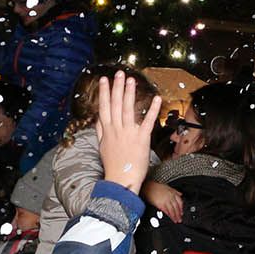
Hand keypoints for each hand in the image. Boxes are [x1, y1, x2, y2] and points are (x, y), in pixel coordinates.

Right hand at [97, 71, 160, 191]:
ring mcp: (128, 133)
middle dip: (116, 87)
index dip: (104, 92)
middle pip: (115, 104)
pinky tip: (156, 98)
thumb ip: (100, 131)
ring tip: (130, 79)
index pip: (104, 107)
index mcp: (107, 131)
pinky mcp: (141, 138)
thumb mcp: (102, 147)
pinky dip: (152, 109)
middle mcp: (116, 129)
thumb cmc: (113, 165)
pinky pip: (147, 121)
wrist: (120, 180)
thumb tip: (97, 119)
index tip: (103, 79)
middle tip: (118, 73)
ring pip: (128, 109)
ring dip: (130, 93)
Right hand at [143, 181, 183, 222]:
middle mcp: (170, 197)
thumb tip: (180, 194)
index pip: (180, 201)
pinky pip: (166, 211)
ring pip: (172, 210)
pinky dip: (169, 215)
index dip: (181, 208)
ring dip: (174, 216)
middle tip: (180, 219)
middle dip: (179, 214)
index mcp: (173, 193)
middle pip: (177, 207)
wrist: (149, 187)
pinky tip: (170, 218)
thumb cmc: (156, 187)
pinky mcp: (160, 204)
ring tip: (175, 220)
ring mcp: (166, 201)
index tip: (182, 212)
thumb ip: (175, 191)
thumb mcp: (168, 187)